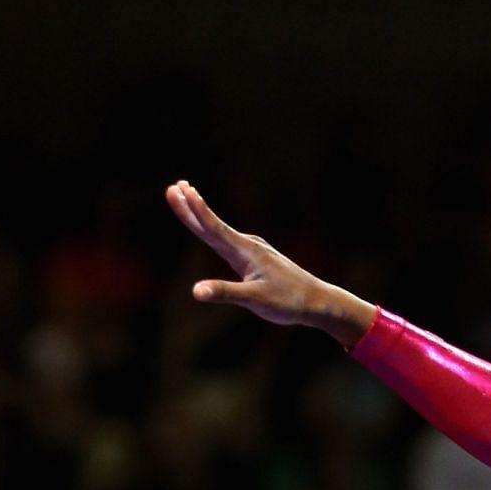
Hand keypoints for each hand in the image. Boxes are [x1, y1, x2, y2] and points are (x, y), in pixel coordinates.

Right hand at [165, 179, 374, 345]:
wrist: (317, 301)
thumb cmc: (288, 302)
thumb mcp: (255, 300)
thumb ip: (225, 294)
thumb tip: (196, 292)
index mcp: (245, 251)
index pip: (215, 228)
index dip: (196, 210)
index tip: (181, 190)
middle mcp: (248, 246)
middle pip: (213, 226)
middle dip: (191, 208)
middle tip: (173, 187)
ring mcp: (253, 251)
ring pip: (220, 233)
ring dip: (201, 218)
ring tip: (186, 198)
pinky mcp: (257, 259)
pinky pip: (229, 242)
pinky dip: (215, 232)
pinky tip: (212, 232)